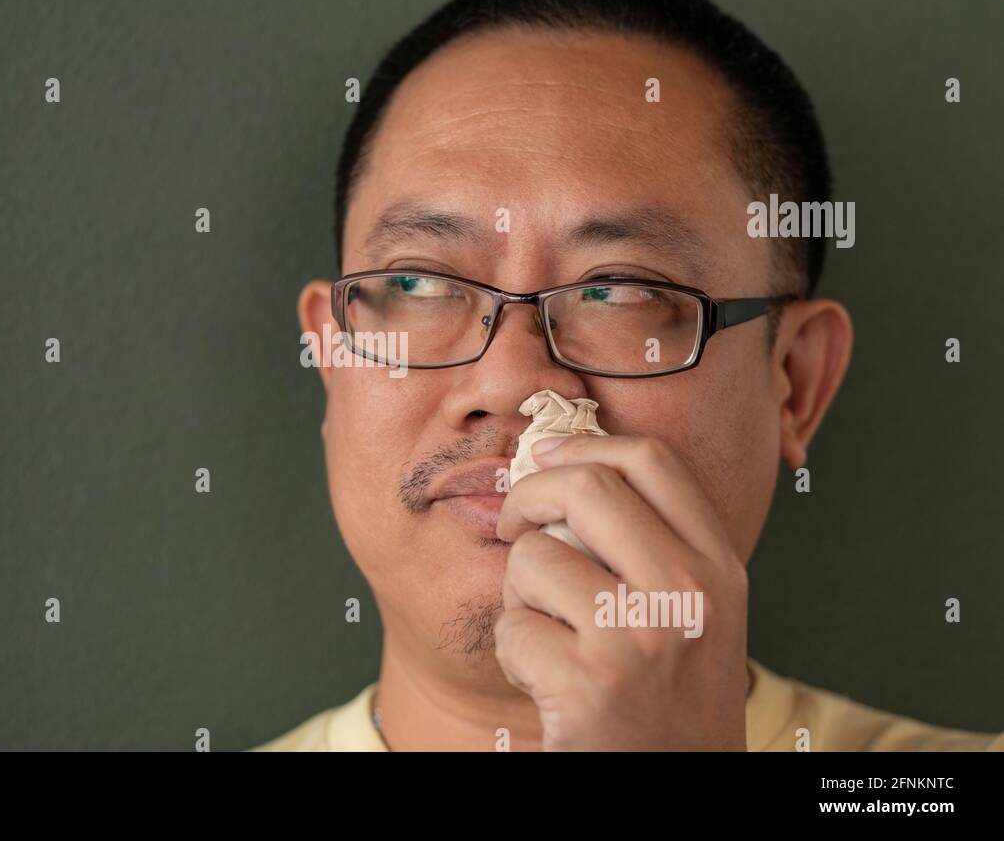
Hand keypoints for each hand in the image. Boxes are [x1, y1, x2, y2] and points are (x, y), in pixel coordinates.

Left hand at [494, 434, 748, 750]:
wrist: (673, 787)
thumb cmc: (667, 698)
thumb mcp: (689, 612)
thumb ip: (646, 543)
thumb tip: (556, 462)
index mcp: (718, 568)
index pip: (651, 460)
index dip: (583, 444)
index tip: (545, 455)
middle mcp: (689, 594)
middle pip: (587, 485)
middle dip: (528, 496)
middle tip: (514, 524)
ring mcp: (640, 637)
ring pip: (533, 557)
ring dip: (520, 595)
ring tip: (552, 635)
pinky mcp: (588, 682)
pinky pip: (512, 627)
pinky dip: (515, 654)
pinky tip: (550, 685)